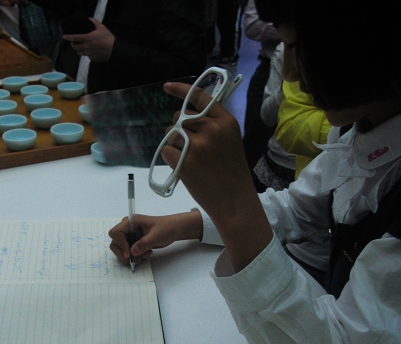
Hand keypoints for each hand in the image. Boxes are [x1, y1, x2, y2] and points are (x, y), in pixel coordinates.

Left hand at [62, 19, 114, 61]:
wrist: (114, 50)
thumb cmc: (108, 38)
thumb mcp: (102, 28)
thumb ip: (94, 22)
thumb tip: (89, 19)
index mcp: (88, 38)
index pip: (75, 38)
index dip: (68, 37)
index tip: (64, 37)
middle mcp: (87, 47)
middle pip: (75, 47)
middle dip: (73, 44)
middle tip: (74, 42)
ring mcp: (89, 53)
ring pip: (79, 53)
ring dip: (79, 50)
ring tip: (82, 47)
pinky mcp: (92, 58)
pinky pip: (87, 56)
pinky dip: (87, 54)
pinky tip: (92, 51)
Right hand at [108, 211, 202, 266]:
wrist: (174, 229)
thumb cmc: (167, 228)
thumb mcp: (156, 236)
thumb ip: (144, 243)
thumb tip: (132, 252)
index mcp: (130, 222)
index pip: (115, 233)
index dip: (120, 244)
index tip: (130, 253)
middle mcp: (127, 228)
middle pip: (115, 243)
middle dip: (124, 254)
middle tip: (135, 260)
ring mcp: (130, 235)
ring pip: (121, 249)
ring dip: (131, 256)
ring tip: (145, 256)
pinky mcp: (134, 242)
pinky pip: (128, 252)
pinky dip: (135, 256)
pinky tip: (146, 254)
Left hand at [161, 82, 249, 219]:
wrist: (234, 201)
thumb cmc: (232, 173)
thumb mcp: (230, 142)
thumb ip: (213, 127)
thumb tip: (185, 119)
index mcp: (226, 122)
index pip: (200, 97)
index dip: (180, 89)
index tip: (166, 87)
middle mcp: (212, 129)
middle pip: (180, 117)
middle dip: (178, 128)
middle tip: (186, 144)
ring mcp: (198, 145)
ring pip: (171, 133)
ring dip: (173, 144)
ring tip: (188, 158)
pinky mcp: (185, 160)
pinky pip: (166, 149)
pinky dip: (169, 157)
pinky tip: (182, 167)